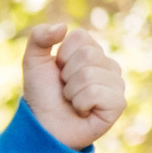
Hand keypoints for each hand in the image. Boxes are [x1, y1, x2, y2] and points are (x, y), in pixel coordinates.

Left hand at [21, 23, 124, 149]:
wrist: (43, 126)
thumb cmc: (42, 95)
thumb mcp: (33, 63)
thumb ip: (39, 38)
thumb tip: (63, 27)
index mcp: (92, 52)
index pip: (80, 37)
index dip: (61, 55)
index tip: (58, 71)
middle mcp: (108, 65)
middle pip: (87, 54)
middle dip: (66, 75)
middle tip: (65, 89)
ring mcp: (116, 84)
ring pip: (90, 75)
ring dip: (72, 91)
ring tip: (73, 101)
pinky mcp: (118, 104)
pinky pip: (97, 93)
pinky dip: (81, 103)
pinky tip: (83, 111)